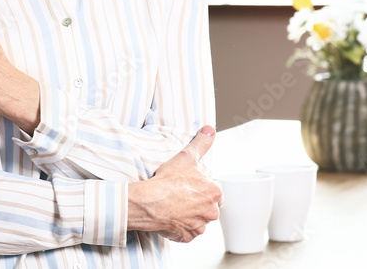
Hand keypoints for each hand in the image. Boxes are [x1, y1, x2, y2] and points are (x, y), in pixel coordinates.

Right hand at [127, 126, 221, 242]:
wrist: (152, 201)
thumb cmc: (168, 180)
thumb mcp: (186, 157)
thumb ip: (201, 143)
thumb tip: (210, 130)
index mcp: (215, 193)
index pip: (214, 192)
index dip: (200, 189)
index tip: (188, 187)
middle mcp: (211, 212)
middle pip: (207, 208)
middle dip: (196, 204)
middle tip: (180, 197)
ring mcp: (200, 226)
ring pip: (197, 221)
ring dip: (189, 216)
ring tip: (174, 207)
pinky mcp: (188, 237)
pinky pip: (186, 233)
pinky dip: (180, 227)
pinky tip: (170, 218)